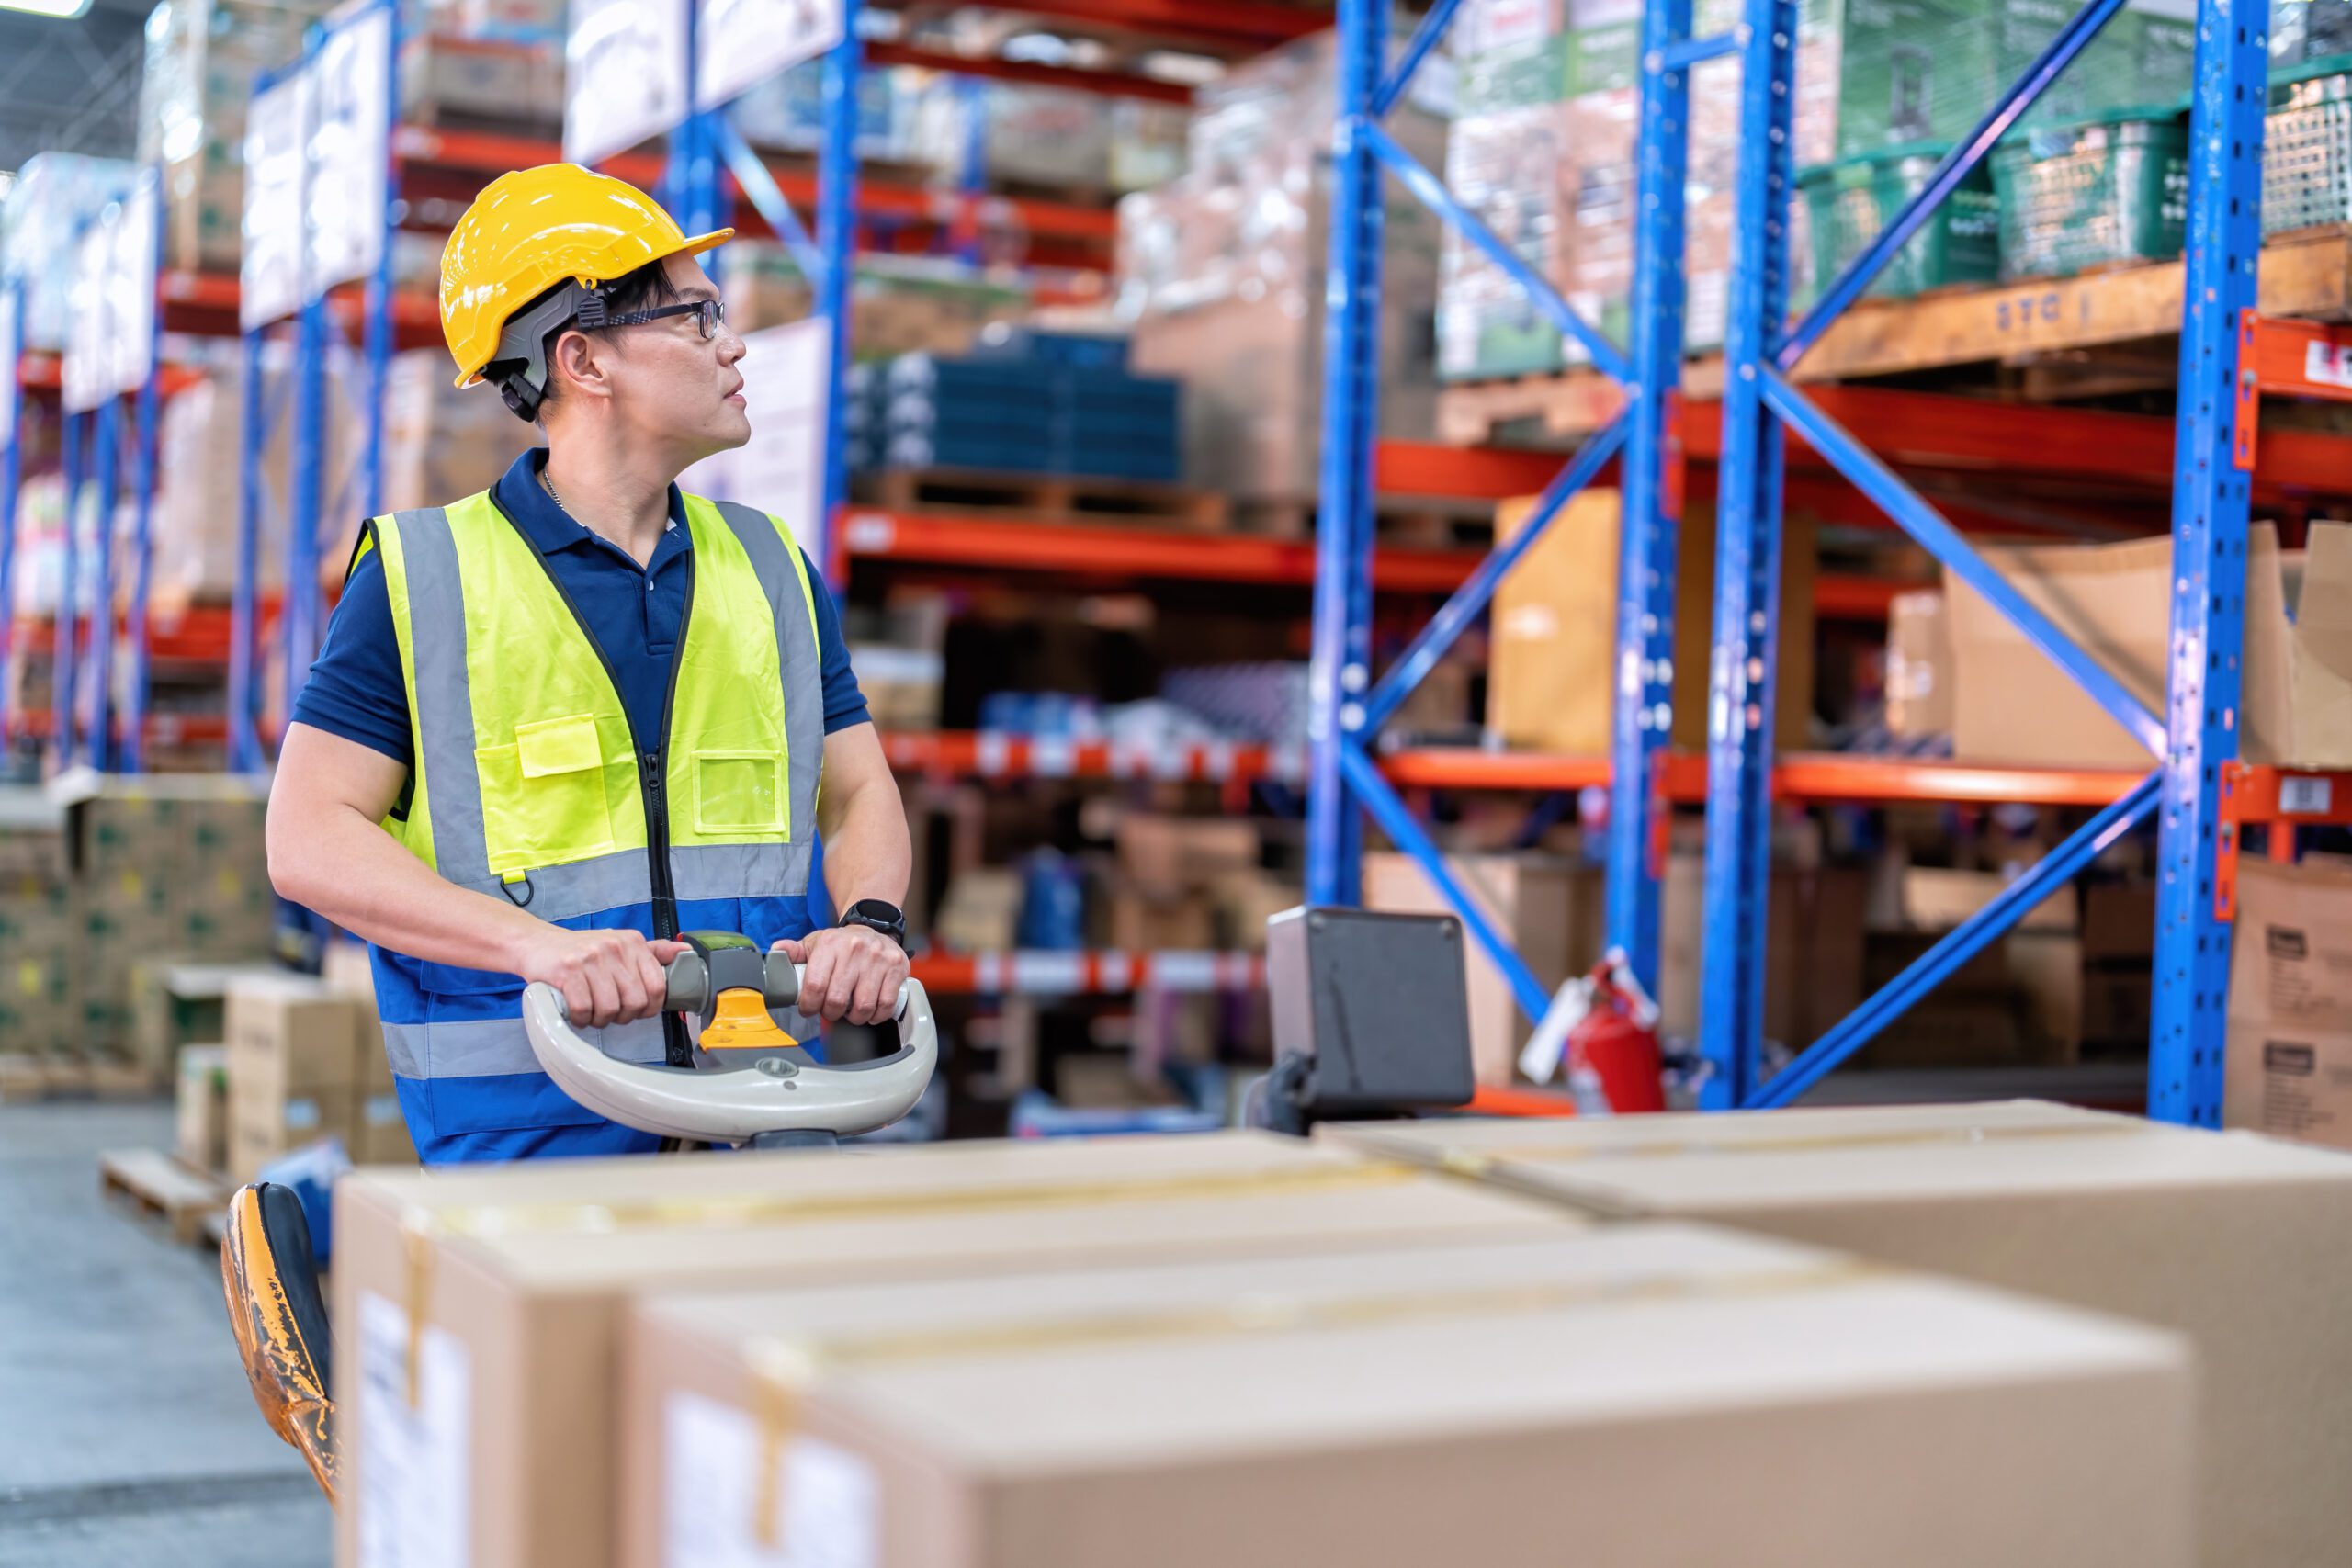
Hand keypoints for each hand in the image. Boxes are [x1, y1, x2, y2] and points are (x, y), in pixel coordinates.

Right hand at [513, 925, 687, 1028]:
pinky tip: (575, 1011)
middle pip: (635, 1002)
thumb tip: (686, 952)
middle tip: (609, 1012)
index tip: (637, 1011)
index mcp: (632, 942)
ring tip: (591, 1011)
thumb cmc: (581, 951)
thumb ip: (653, 951)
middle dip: (623, 1016)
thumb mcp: (620, 944)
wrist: (536, 944)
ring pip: (610, 1009)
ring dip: (599, 1019)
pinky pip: (584, 1010)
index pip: (658, 986)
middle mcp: (614, 947)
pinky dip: (580, 1018)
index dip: (650, 1007)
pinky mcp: (567, 971)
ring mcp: (590, 959)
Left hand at [773, 925, 908, 1025]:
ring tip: (850, 1012)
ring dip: (854, 1018)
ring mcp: (878, 960)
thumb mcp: (815, 942)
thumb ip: (793, 951)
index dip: (809, 1005)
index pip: (815, 985)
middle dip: (830, 1013)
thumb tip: (776, 953)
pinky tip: (870, 1012)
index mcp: (831, 944)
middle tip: (830, 1011)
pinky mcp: (897, 968)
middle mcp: (855, 950)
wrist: (873, 927)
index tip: (809, 1009)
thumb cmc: (842, 942)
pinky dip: (876, 1016)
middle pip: (837, 1000)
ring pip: (863, 1006)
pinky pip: (886, 1005)